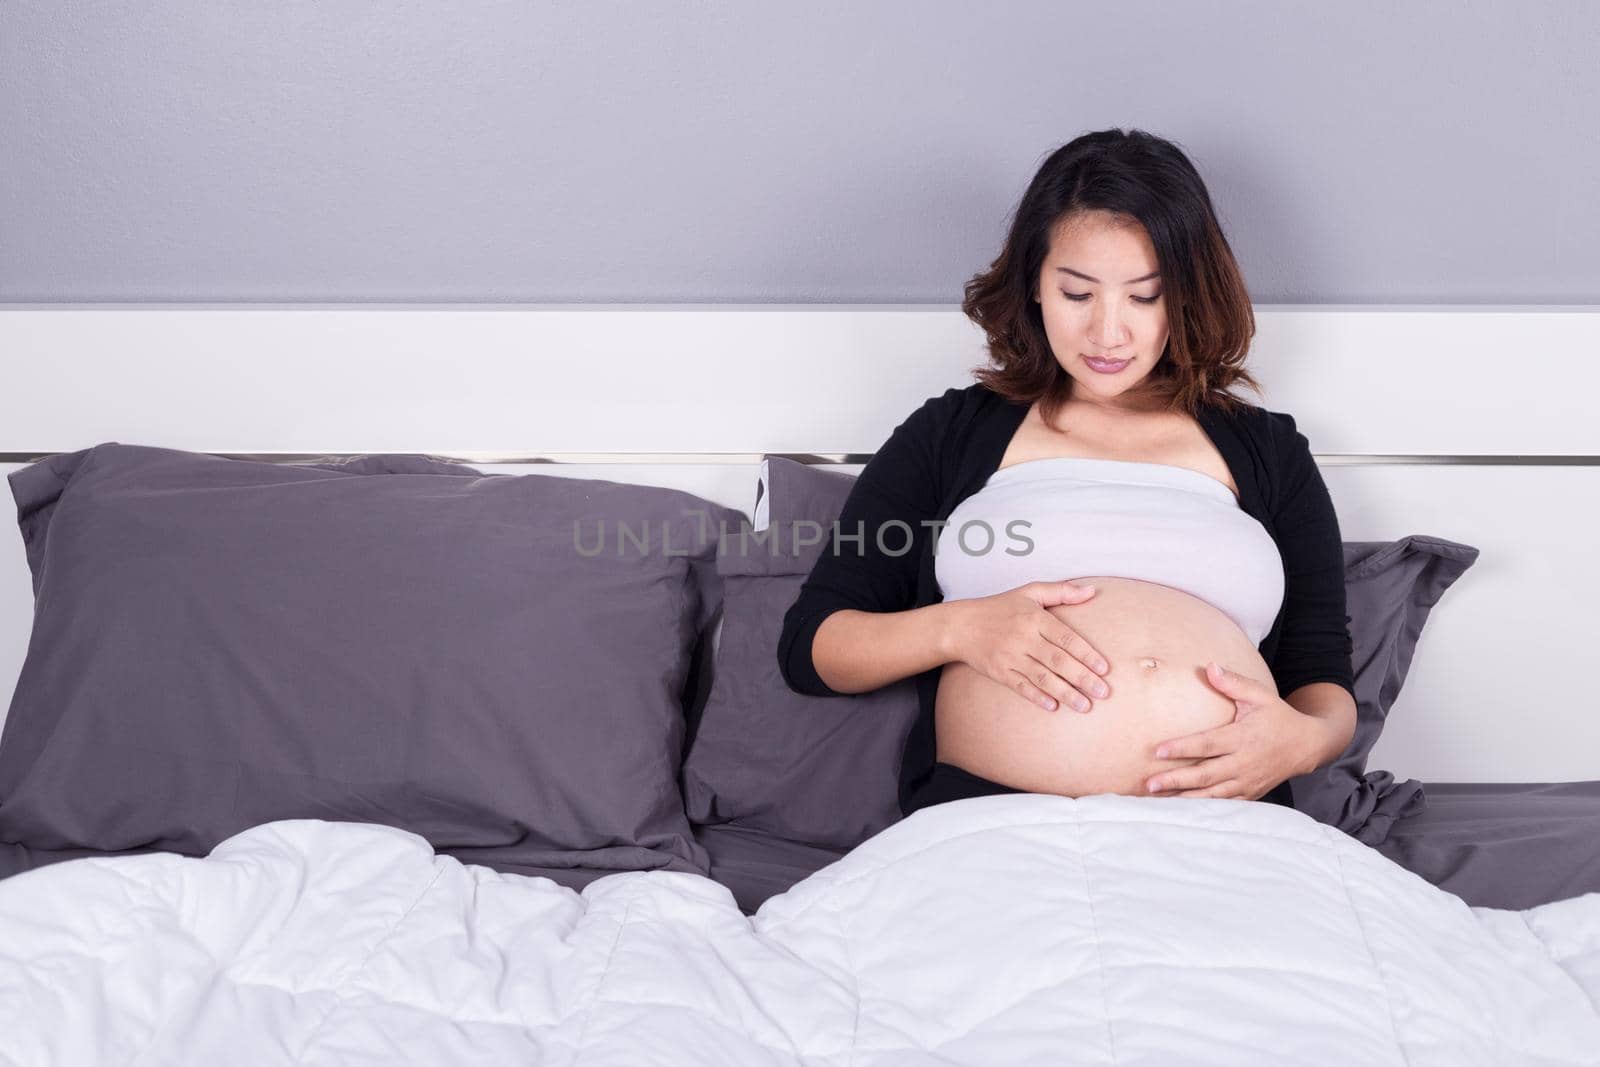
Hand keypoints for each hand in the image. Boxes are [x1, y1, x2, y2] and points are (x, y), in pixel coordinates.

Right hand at [945, 581, 1110, 713]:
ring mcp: (1010, 657)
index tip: (1104, 668)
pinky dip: (1037, 697)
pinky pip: (1021, 687)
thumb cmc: (1000, 608)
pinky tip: (1053, 706)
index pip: (1066, 638)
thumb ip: (1062, 591)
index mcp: (1034, 618)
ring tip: (1085, 705)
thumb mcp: (1030, 592)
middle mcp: (1024, 638)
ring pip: (1042, 677)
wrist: (961, 626)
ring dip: (1065, 693)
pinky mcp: (999, 672)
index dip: (1086, 654)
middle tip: (1103, 692)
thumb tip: (1093, 591)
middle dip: (1082, 678)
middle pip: (1058, 661)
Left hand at [1143, 661, 1324, 799]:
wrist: (1307, 746)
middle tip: (1149, 784)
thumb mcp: (1260, 696)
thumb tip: (1210, 667)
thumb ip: (1234, 683)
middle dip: (1175, 780)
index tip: (1158, 751)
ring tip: (1157, 798)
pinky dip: (1202, 807)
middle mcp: (1243, 763)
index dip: (1182, 748)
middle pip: (1204, 775)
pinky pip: (1223, 804)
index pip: (1206, 744)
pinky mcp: (1249, 794)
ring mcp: (1246, 782)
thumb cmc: (1278, 717)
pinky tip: (1181, 808)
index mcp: (1242, 738)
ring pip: (1211, 794)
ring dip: (1183, 798)